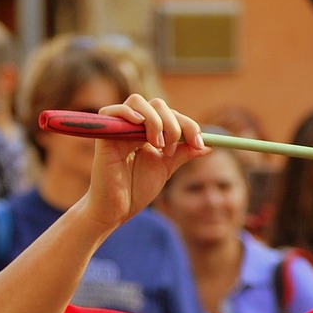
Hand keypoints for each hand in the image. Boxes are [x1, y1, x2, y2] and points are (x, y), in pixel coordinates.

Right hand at [80, 95, 208, 230]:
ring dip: (155, 120)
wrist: (117, 210)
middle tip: (171, 149)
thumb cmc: (137, 191)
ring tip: (157, 145)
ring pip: (139, 102)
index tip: (199, 144)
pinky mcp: (104, 136)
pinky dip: (129, 114)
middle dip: (173, 124)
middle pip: (157, 105)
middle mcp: (133, 126)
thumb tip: (208, 146)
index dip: (188, 125)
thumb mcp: (166, 168)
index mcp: (147, 132)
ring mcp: (118, 128)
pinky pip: (113, 110)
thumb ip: (183, 153)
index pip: (171, 115)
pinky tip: (140, 127)